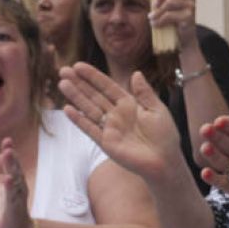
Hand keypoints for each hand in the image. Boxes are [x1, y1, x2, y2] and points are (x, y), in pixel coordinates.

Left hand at [0, 137, 34, 227]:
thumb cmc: (9, 211)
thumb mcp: (4, 188)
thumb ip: (3, 171)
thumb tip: (2, 153)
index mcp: (15, 183)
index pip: (12, 165)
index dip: (9, 153)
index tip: (6, 140)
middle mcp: (19, 189)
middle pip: (15, 170)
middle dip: (11, 157)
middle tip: (8, 144)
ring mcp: (17, 198)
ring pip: (15, 180)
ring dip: (11, 167)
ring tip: (7, 155)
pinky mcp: (13, 210)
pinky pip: (11, 197)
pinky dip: (9, 187)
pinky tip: (6, 179)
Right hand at [59, 63, 183, 182]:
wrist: (164, 162)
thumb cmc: (165, 136)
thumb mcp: (157, 110)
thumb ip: (144, 93)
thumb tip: (136, 73)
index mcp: (129, 104)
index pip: (108, 86)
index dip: (93, 76)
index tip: (78, 65)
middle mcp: (117, 114)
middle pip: (94, 95)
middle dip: (79, 83)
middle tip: (63, 70)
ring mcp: (110, 128)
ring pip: (89, 109)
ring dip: (76, 97)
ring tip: (62, 84)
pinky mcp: (106, 142)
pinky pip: (90, 128)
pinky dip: (79, 119)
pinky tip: (68, 109)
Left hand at [146, 0, 197, 49]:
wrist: (183, 43)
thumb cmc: (171, 24)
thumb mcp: (160, 9)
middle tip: (154, 5)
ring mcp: (191, 6)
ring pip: (170, 2)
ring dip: (158, 12)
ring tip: (152, 19)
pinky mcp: (189, 17)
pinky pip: (170, 14)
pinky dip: (160, 20)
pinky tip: (156, 24)